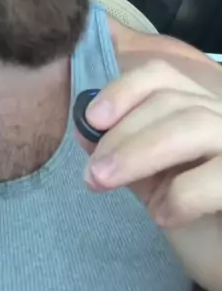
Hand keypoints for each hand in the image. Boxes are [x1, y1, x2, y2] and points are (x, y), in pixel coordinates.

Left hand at [77, 59, 221, 290]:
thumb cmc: (196, 216)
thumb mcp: (153, 181)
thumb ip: (124, 153)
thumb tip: (83, 129)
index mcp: (198, 106)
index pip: (162, 74)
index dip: (124, 89)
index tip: (92, 118)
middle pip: (171, 101)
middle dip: (122, 133)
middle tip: (91, 172)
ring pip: (193, 125)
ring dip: (139, 153)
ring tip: (105, 182)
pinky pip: (217, 175)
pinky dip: (181, 194)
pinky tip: (162, 216)